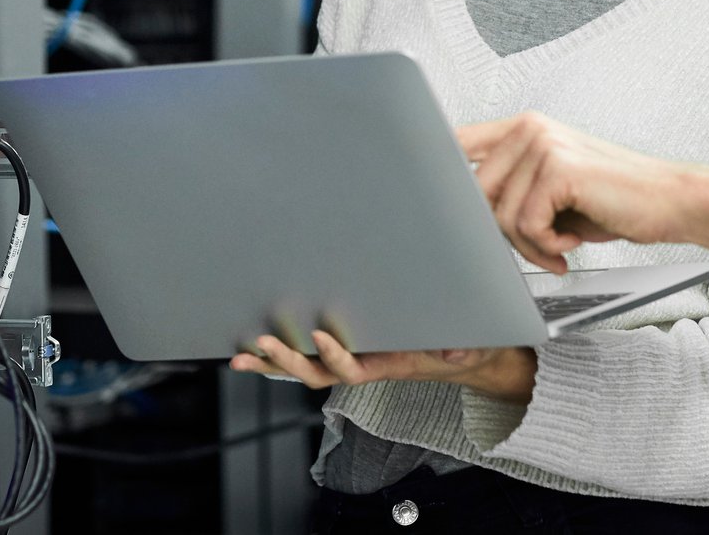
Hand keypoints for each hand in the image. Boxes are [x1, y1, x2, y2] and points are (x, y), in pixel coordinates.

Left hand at [228, 330, 535, 401]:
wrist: (460, 355)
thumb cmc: (459, 349)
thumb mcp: (467, 349)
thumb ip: (462, 352)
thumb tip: (455, 352)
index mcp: (383, 366)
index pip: (352, 370)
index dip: (335, 357)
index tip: (320, 335)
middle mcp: (360, 365)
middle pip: (315, 372)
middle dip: (286, 360)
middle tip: (261, 343)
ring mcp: (348, 357)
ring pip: (303, 365)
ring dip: (271, 360)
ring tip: (241, 353)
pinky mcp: (343, 345)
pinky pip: (305, 351)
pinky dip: (279, 350)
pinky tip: (251, 342)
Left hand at [457, 112, 689, 270]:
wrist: (669, 201)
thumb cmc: (612, 200)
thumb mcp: (553, 189)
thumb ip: (512, 189)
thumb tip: (462, 216)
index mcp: (524, 128)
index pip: (458, 143)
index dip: (441, 177)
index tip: (437, 206)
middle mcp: (529, 129)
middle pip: (475, 194)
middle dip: (503, 233)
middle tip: (539, 247)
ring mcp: (543, 145)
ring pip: (500, 215)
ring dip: (530, 245)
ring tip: (561, 245)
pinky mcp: (559, 169)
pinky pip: (526, 225)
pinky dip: (546, 246)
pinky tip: (572, 242)